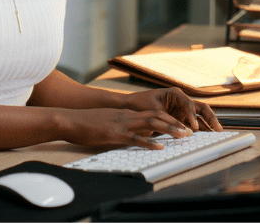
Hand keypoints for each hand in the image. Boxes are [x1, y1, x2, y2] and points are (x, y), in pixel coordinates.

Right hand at [57, 107, 194, 149]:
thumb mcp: (108, 122)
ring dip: (169, 130)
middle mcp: (127, 117)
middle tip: (189, 132)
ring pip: (151, 124)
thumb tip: (134, 135)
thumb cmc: (87, 123)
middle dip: (175, 124)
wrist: (70, 119)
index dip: (169, 119)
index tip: (181, 126)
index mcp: (126, 114)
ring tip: (182, 136)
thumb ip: (122, 127)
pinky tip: (160, 147)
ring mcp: (122, 124)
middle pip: (157, 117)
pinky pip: (135, 138)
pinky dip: (149, 143)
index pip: (153, 114)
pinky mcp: (115, 134)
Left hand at [123, 88, 222, 132]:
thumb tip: (179, 130)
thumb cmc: (141, 104)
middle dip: (211, 118)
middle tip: (218, 129)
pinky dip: (200, 129)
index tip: (193, 127)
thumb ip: (168, 119)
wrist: (131, 106)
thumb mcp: (154, 111)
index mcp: (176, 94)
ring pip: (200, 116)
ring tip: (216, 133)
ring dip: (208, 124)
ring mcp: (183, 109)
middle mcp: (182, 100)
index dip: (192, 116)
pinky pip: (193, 123)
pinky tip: (206, 136)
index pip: (189, 104)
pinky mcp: (181, 118)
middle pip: (201, 108)